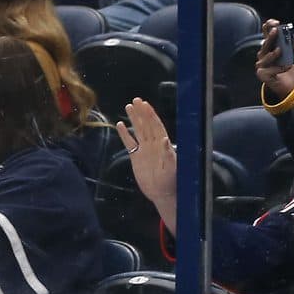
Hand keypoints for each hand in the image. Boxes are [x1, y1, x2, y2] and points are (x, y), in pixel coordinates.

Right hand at [115, 98, 178, 235]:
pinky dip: (125, 134)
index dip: (151, 115)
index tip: (145, 105)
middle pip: (146, 124)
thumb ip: (169, 154)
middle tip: (136, 100)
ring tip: (129, 106)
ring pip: (138, 130)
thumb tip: (164, 139)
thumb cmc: (170, 181)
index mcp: (162, 144)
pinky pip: (129, 143)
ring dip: (134, 119)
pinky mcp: (136, 157)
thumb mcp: (172, 168)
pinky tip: (120, 125)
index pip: (156, 126)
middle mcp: (153, 144)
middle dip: (142, 112)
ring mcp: (144, 149)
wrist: (161, 193)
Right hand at [255, 19, 293, 100]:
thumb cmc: (291, 66)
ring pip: (264, 57)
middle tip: (276, 30)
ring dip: (273, 54)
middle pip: (265, 45)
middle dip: (270, 37)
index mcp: (270, 47)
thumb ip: (290, 41)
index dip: (268, 27)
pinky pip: (269, 70)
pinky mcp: (262, 75)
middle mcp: (263, 55)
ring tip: (280, 50)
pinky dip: (279, 68)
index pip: (266, 35)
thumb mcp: (293, 50)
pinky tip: (287, 67)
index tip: (274, 22)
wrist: (292, 84)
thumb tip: (287, 32)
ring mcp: (261, 65)